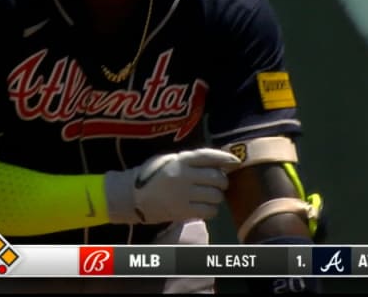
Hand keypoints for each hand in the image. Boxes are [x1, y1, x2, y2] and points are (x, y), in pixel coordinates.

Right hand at [104, 148, 240, 224]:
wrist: (131, 196)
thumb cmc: (151, 176)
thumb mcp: (167, 160)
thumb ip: (189, 160)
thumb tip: (217, 163)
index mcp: (180, 160)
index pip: (208, 156)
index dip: (225, 158)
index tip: (235, 162)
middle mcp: (184, 176)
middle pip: (217, 178)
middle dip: (222, 181)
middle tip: (217, 184)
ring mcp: (184, 194)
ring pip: (215, 196)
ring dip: (216, 197)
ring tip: (209, 196)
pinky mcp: (183, 211)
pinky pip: (209, 211)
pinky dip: (211, 210)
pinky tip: (204, 208)